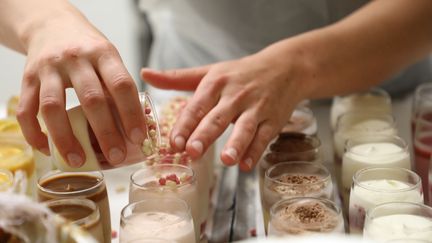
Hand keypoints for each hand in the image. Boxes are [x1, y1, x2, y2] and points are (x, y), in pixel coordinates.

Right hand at [16, 14, 145, 166]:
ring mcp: (49, 68)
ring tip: (78, 161)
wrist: (52, 25)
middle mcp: (76, 58)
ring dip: (66, 138)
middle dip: (106, 132)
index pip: (121, 85)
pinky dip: (34, 134)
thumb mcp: (109, 57)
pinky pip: (26, 110)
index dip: (131, 113)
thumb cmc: (88, 49)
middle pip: (91, 99)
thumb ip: (119, 86)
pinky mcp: (27, 78)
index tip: (139, 138)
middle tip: (116, 157)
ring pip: (54, 107)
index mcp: (103, 54)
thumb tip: (137, 126)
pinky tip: (47, 149)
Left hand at [141, 52, 307, 170]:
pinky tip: (246, 165)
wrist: (284, 68)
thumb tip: (145, 73)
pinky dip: (256, 151)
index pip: (197, 106)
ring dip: (236, 144)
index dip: (185, 125)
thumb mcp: (210, 72)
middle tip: (192, 152)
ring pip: (245, 127)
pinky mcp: (274, 119)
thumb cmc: (240, 73)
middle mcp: (235, 95)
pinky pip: (265, 137)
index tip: (174, 143)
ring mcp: (256, 108)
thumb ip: (176, 78)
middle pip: (218, 117)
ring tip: (226, 160)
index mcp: (216, 83)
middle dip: (205, 135)